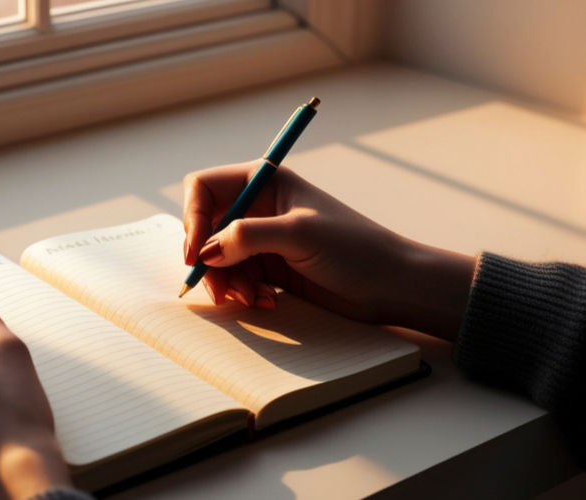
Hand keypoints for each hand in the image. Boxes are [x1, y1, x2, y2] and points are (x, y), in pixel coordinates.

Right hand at [183, 160, 475, 340]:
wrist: (392, 285)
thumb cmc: (356, 249)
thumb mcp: (299, 234)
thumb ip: (247, 236)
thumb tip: (205, 250)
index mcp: (265, 181)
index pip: (204, 188)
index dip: (193, 218)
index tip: (197, 253)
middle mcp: (259, 207)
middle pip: (206, 228)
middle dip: (209, 260)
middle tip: (221, 290)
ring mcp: (263, 239)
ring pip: (218, 259)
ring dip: (228, 282)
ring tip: (253, 298)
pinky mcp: (270, 267)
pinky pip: (237, 278)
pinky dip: (244, 293)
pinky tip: (267, 301)